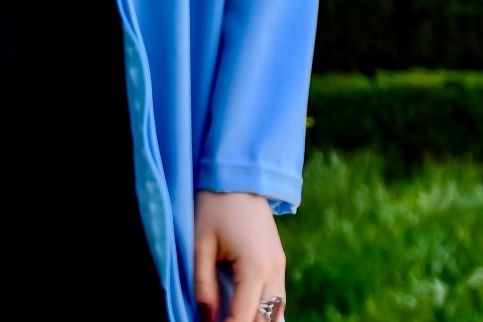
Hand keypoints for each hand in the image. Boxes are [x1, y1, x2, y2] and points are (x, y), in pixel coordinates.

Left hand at [193, 189, 285, 321]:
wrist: (239, 174)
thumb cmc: (215, 206)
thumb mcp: (201, 243)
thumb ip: (203, 284)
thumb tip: (206, 318)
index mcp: (255, 268)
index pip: (244, 317)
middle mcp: (274, 272)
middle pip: (265, 320)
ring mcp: (280, 267)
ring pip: (275, 313)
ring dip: (256, 320)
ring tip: (231, 317)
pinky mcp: (279, 262)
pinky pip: (276, 299)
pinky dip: (264, 311)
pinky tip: (246, 312)